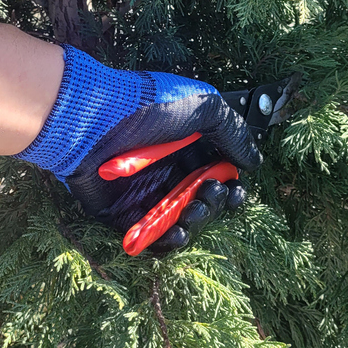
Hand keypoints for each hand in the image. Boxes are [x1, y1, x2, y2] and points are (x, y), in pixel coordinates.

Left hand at [15, 46, 260, 254]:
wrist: (93, 120)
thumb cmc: (147, 107)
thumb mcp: (202, 107)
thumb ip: (233, 133)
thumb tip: (254, 161)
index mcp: (188, 144)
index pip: (218, 172)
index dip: (231, 184)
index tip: (236, 188)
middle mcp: (169, 168)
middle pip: (204, 199)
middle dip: (216, 203)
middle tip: (211, 193)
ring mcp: (147, 192)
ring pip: (183, 220)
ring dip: (197, 221)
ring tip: (194, 211)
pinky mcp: (125, 212)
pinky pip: (152, 236)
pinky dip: (168, 240)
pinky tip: (178, 231)